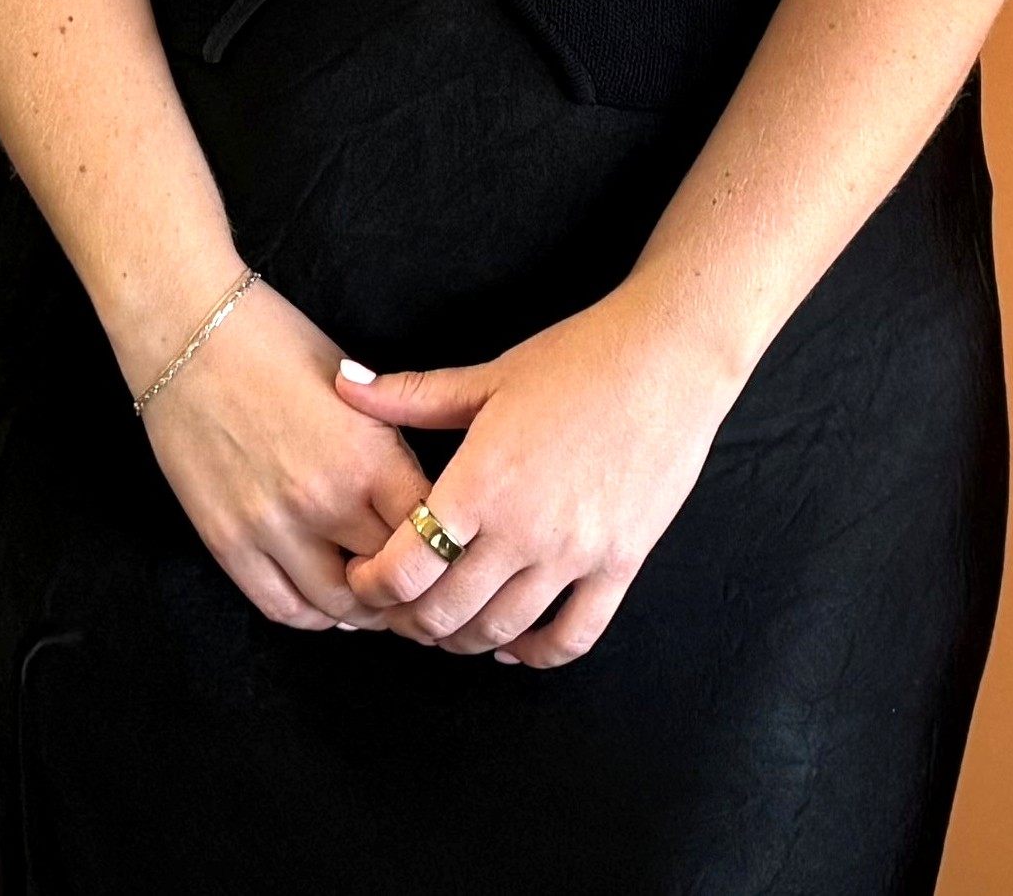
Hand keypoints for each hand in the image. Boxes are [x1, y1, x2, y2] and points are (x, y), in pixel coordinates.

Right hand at [133, 281, 436, 633]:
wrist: (189, 332)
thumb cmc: (276, 345)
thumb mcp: (356, 389)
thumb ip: (390, 450)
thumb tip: (420, 504)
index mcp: (368, 456)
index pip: (431, 534)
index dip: (445, 550)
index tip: (447, 552)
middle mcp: (325, 501)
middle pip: (391, 577)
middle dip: (410, 584)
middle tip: (418, 584)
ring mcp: (272, 527)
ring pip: (338, 606)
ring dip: (363, 610)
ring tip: (373, 595)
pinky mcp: (227, 542)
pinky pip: (282, 606)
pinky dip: (312, 614)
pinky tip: (326, 599)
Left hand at [338, 295, 745, 666]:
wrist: (668, 358)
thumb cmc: (576, 359)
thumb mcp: (488, 376)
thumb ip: (411, 395)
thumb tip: (344, 382)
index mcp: (480, 483)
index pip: (405, 569)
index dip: (372, 588)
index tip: (363, 580)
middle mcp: (523, 530)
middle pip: (445, 612)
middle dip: (409, 621)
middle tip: (399, 609)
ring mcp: (575, 555)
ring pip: (502, 630)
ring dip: (464, 639)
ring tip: (448, 625)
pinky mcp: (620, 565)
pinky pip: (573, 636)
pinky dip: (536, 654)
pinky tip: (514, 645)